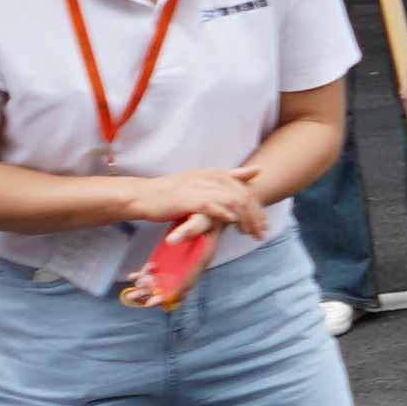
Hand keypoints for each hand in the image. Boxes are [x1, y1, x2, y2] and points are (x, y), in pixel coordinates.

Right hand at [119, 165, 276, 240]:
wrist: (143, 195)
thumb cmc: (171, 192)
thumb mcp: (201, 184)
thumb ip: (227, 179)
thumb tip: (255, 172)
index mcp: (214, 174)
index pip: (245, 188)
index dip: (257, 207)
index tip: (264, 224)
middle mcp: (209, 178)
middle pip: (243, 195)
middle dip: (255, 216)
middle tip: (261, 233)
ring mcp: (198, 188)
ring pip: (232, 200)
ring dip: (244, 218)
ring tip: (250, 233)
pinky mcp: (187, 199)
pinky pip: (210, 205)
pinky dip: (223, 213)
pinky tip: (231, 222)